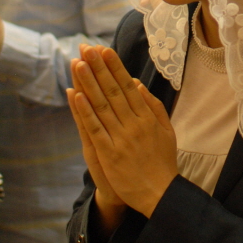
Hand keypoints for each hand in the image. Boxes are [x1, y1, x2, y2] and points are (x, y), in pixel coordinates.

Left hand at [70, 44, 177, 217]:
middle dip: (99, 67)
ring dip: (88, 83)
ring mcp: (121, 138)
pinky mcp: (109, 153)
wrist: (160, 194)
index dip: (115, 67)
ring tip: (78, 63)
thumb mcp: (166, 130)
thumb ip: (153, 106)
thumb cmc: (163, 162)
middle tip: (87, 48)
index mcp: (147, 117)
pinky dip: (85, 111)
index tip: (104, 50)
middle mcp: (134, 124)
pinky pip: (95, 128)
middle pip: (113, 90)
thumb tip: (137, 84)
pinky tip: (76, 95)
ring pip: (102, 105)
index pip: (128, 86)